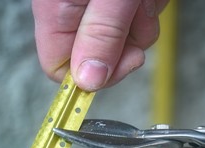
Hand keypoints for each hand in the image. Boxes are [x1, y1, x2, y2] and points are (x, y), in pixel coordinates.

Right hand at [32, 0, 168, 90]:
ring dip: (142, 22)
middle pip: (99, 58)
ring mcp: (93, 9)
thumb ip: (101, 35)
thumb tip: (89, 82)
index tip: (124, 61)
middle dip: (128, 42)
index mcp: (57, 12)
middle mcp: (72, 13)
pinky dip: (147, 9)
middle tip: (136, 13)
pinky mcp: (114, 5)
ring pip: (123, 41)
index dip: (93, 76)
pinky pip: (135, 22)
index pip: (60, 70)